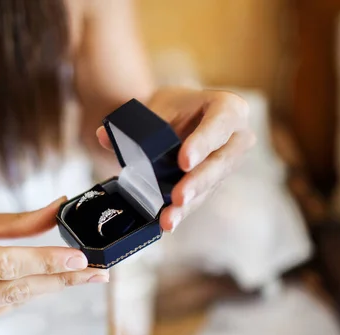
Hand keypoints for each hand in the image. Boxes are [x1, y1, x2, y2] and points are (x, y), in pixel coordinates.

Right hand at [0, 198, 107, 326]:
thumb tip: (58, 210)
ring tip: (79, 274)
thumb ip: (17, 222)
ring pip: (12, 300)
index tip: (80, 259)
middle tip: (96, 273)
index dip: (44, 262)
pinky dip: (26, 292)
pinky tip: (39, 280)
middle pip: (13, 288)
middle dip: (59, 279)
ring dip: (48, 286)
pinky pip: (3, 307)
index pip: (2, 264)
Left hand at [97, 88, 255, 231]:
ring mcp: (227, 163)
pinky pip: (200, 198)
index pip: (220, 124)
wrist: (174, 119)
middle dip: (197, 182)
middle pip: (220, 162)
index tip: (183, 162)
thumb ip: (130, 124)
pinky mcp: (214, 184)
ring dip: (188, 204)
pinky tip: (168, 222)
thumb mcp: (154, 109)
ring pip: (211, 186)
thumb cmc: (169, 108)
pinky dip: (182, 211)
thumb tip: (104, 135)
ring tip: (168, 218)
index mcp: (228, 107)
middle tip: (177, 197)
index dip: (203, 143)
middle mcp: (236, 137)